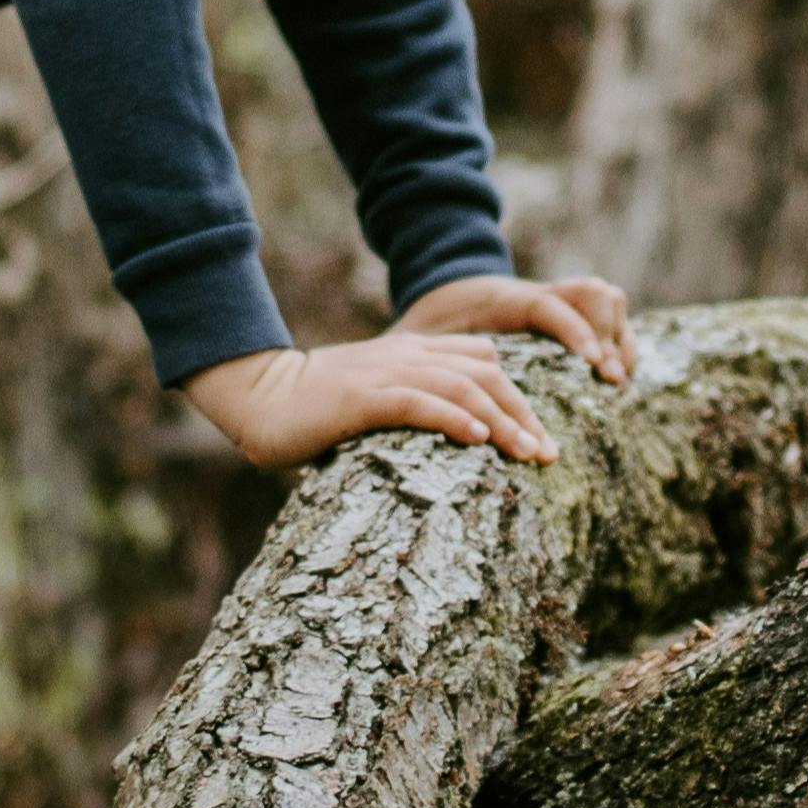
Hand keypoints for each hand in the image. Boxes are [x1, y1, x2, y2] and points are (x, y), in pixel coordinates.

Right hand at [183, 334, 559, 471]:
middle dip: (524, 414)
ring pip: (463, 389)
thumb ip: (411, 407)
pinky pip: (420, 403)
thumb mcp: (374, 399)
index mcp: (413, 353)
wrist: (258, 396)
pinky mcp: (364, 398)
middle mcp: (408, 357)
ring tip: (530, 453)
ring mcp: (386, 374)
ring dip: (503, 421)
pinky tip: (479, 439)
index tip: (540, 438)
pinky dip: (454, 418)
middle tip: (549, 454)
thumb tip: (453, 442)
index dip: (519, 397)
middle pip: (487, 375)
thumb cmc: (314, 410)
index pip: (485, 362)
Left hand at [394, 272, 639, 384]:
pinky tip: (619, 375)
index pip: (548, 303)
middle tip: (611, 380)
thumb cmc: (430, 319)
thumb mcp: (416, 334)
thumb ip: (411, 355)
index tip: (592, 361)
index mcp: (503, 297)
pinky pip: (610, 315)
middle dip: (609, 335)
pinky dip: (620, 339)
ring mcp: (559, 301)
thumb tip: (388, 386)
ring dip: (619, 336)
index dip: (573, 329)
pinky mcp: (572, 313)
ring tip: (618, 380)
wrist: (444, 282)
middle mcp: (537, 294)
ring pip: (608, 299)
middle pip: (594, 295)